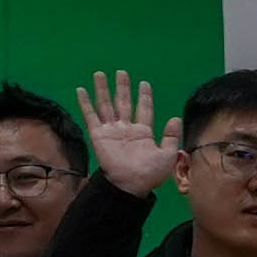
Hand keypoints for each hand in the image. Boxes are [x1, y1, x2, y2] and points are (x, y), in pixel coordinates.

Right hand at [78, 67, 176, 194]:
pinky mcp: (98, 135)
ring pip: (106, 105)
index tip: (144, 84)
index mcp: (143, 132)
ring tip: (100, 74)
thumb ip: (171, 136)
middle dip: (122, 87)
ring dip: (103, 89)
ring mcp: (111, 130)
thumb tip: (175, 118)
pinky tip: (81, 90)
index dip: (144, 96)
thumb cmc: (150, 172)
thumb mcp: (168, 154)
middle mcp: (126, 128)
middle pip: (123, 102)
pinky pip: (90, 116)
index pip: (143, 109)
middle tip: (121, 72)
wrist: (131, 184)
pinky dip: (85, 103)